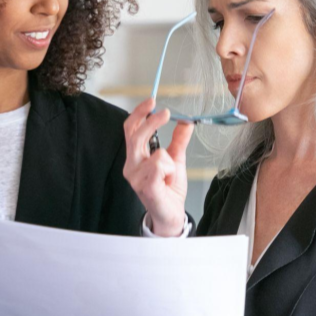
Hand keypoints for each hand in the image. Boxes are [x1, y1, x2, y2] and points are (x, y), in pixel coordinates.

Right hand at [122, 98, 194, 236]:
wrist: (171, 214)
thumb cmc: (168, 189)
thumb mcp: (176, 159)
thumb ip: (178, 141)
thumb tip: (185, 122)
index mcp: (135, 157)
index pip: (130, 130)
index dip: (139, 113)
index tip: (152, 101)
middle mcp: (131, 165)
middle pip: (136, 135)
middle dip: (152, 122)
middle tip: (166, 113)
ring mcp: (135, 177)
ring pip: (157, 153)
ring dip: (170, 161)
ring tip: (170, 174)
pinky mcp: (145, 187)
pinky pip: (160, 166)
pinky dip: (170, 171)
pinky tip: (167, 180)